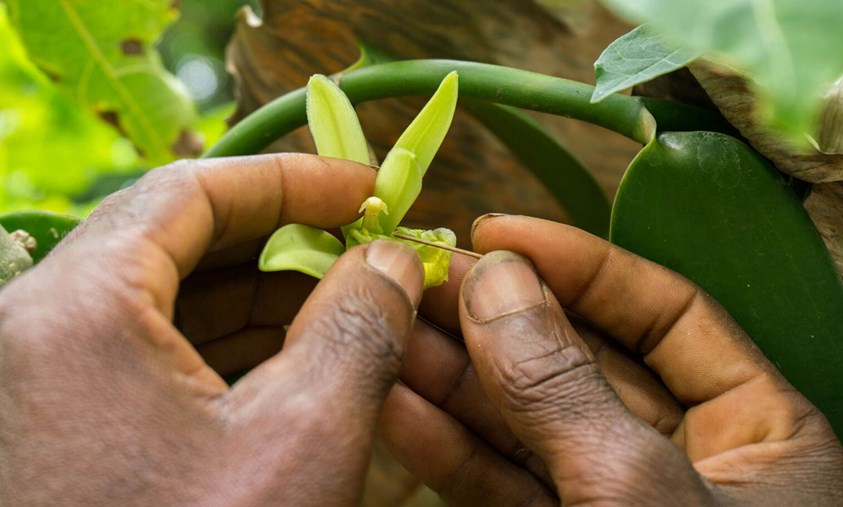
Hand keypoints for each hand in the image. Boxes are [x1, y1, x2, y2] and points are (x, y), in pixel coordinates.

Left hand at [0, 154, 425, 505]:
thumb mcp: (299, 445)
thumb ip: (358, 329)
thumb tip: (390, 259)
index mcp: (74, 315)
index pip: (192, 192)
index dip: (290, 179)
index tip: (362, 185)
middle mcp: (33, 336)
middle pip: (174, 242)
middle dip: (281, 240)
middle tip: (360, 246)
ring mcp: (37, 384)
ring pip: (161, 302)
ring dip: (258, 297)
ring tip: (342, 306)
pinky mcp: (56, 427)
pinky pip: (145, 356)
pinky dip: (222, 349)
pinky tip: (289, 363)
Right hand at [381, 214, 842, 505]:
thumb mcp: (645, 496)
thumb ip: (567, 390)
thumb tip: (497, 280)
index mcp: (761, 434)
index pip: (665, 312)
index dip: (579, 264)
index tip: (495, 232)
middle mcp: (692, 466)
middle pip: (584, 366)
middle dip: (500, 323)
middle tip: (423, 282)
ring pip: (533, 429)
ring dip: (461, 381)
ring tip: (392, 334)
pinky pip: (507, 493)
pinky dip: (455, 452)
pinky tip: (403, 406)